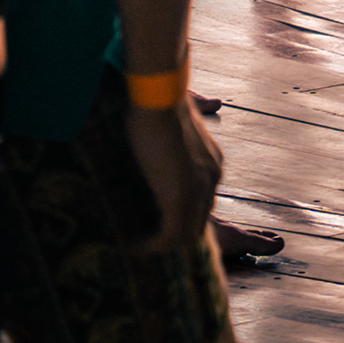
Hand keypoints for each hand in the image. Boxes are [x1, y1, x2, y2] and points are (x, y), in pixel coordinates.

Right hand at [120, 95, 223, 253]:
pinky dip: (151, 246)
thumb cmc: (157, 102)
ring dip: (159, 245)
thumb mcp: (169, 126)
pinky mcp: (179, 198)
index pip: (202, 202)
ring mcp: (199, 189)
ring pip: (185, 234)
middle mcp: (212, 178)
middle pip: (197, 222)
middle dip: (172, 235)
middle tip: (143, 241)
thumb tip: (159, 138)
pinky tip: (131, 245)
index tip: (155, 223)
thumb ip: (170, 142)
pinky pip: (169, 236)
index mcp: (211, 162)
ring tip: (134, 246)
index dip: (180, 216)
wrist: (158, 96)